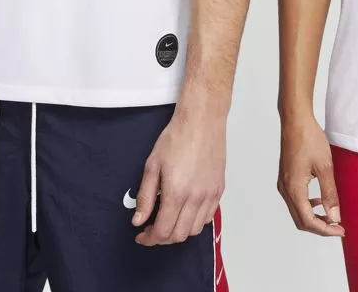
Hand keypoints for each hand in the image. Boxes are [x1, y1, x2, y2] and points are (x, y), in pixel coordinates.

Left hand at [132, 104, 225, 245]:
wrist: (202, 120)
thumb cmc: (176, 137)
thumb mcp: (152, 165)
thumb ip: (145, 196)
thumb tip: (138, 220)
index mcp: (177, 192)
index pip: (163, 231)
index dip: (149, 238)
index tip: (141, 235)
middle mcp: (196, 198)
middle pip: (179, 235)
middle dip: (163, 238)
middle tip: (152, 228)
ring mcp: (210, 194)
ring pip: (195, 230)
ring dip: (180, 231)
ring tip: (169, 219)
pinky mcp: (219, 189)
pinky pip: (208, 217)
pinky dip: (195, 221)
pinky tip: (186, 210)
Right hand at [277, 116, 344, 236]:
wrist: (295, 120)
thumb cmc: (309, 139)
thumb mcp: (325, 167)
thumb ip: (330, 194)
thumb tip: (335, 217)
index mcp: (294, 188)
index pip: (308, 221)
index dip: (325, 229)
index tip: (341, 229)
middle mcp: (285, 189)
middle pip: (300, 220)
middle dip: (320, 227)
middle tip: (338, 226)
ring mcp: (283, 183)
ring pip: (297, 211)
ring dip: (314, 217)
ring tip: (332, 215)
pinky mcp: (285, 177)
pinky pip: (295, 200)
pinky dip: (308, 206)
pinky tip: (320, 199)